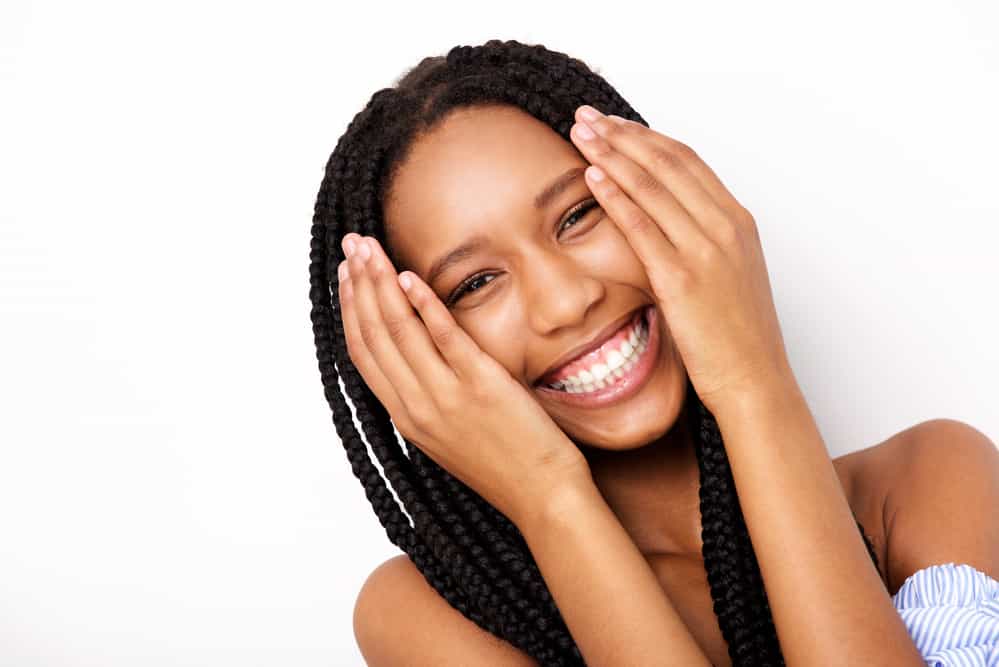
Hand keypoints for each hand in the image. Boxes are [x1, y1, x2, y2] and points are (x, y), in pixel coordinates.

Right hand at [337, 233, 591, 526]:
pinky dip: (423, 305)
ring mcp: (446, 397)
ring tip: (371, 249)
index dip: (350, 310)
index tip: (346, 276)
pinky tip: (411, 277)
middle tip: (351, 245)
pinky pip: (444, 338)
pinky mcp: (480, 386)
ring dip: (380, 284)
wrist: (543, 498)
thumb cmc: (506, 464)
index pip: (363, 354)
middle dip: (358, 284)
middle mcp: (417, 407)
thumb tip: (421, 355)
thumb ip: (430, 395)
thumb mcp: (452, 433)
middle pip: (374, 335)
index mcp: (407, 418)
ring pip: (399, 331)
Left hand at [569, 105, 793, 412]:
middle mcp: (725, 227)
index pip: (686, 161)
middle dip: (622, 134)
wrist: (755, 380)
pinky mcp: (683, 279)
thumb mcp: (730, 274)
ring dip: (612, 154)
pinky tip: (592, 178)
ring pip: (653, 186)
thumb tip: (666, 222)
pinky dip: (616, 197)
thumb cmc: (738, 335)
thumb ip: (702, 241)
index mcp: (737, 222)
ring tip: (581, 134)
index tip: (614, 124)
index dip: (646, 137)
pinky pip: (643, 228)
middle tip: (587, 116)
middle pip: (667, 162)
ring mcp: (706, 251)